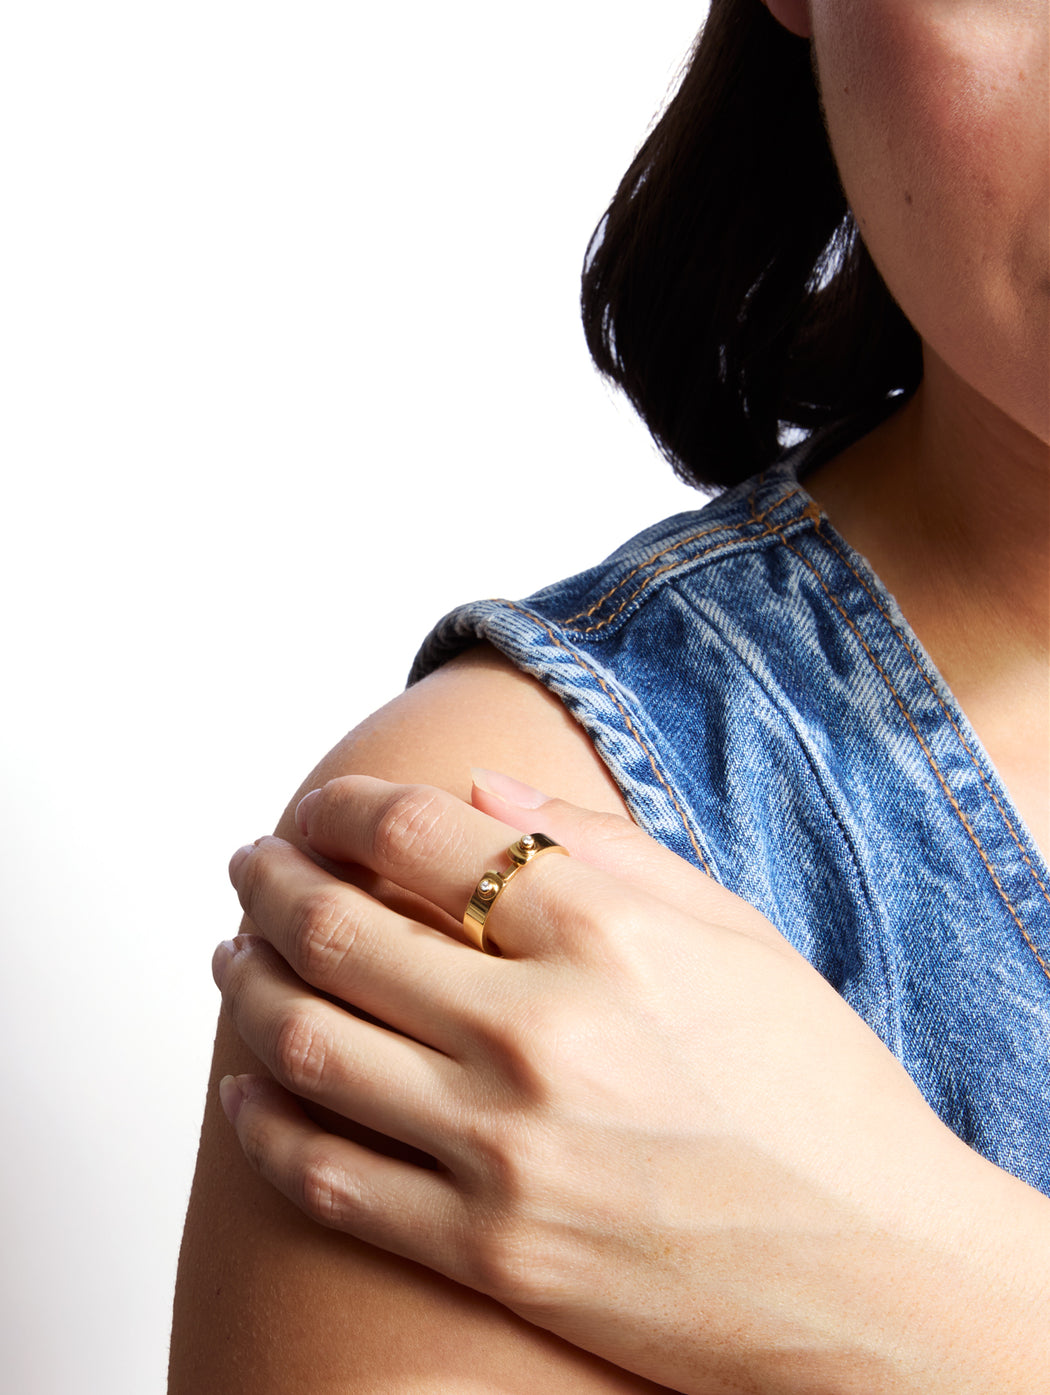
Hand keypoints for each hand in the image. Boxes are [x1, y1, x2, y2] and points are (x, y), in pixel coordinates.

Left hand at [213, 773, 1041, 1393]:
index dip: (341, 807)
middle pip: (337, 930)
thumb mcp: (733, 931)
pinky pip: (329, 1179)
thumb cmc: (814, 1088)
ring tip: (234, 955)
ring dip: (248, 986)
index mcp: (605, 933)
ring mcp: (504, 1150)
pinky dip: (263, 1125)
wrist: (873, 1270)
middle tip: (250, 865)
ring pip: (308, 1046)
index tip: (318, 806)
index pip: (415, 835)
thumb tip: (478, 788)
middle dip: (270, 883)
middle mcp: (539, 1032)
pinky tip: (241, 1091)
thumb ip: (603, 845)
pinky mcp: (487, 1252)